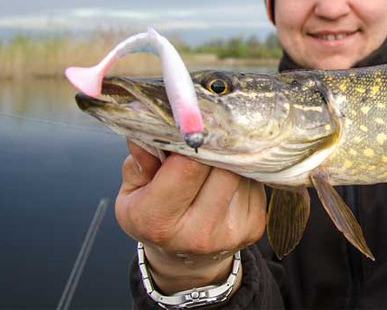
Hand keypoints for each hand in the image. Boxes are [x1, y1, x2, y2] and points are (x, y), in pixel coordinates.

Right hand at [115, 139, 266, 293]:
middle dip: (214, 145)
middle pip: (222, 165)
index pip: (187, 166)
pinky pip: (253, 181)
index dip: (192, 140)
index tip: (191, 126)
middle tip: (206, 135)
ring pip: (241, 170)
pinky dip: (242, 171)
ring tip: (213, 158)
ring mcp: (231, 232)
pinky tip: (227, 176)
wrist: (185, 261)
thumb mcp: (132, 194)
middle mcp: (198, 232)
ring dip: (230, 157)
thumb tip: (154, 127)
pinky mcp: (254, 226)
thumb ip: (139, 162)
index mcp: (159, 221)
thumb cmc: (154, 219)